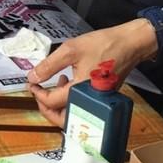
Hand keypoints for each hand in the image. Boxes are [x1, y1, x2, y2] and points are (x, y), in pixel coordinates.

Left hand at [27, 19, 156, 126]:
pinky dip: (70, 100)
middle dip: (47, 108)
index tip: (32, 84)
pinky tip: (67, 81)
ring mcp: (97, 102)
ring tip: (54, 85)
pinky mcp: (102, 98)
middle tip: (39, 92)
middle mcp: (90, 102)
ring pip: (72, 115)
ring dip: (58, 105)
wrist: (130, 44)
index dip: (38, 94)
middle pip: (62, 119)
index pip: (52, 102)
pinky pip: (82, 107)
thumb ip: (49, 65)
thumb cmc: (105, 45)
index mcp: (80, 91)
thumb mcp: (70, 50)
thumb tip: (33, 77)